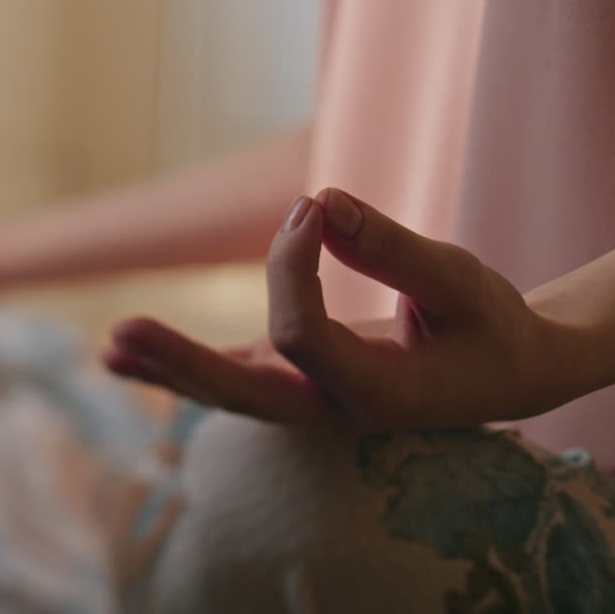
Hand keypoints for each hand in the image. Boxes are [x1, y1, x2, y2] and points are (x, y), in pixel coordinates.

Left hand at [103, 188, 578, 433]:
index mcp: (380, 395)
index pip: (301, 336)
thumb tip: (322, 200)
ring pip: (226, 394)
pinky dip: (179, 366)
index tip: (314, 206)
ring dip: (166, 368)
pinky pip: (230, 381)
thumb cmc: (490, 326)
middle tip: (121, 331)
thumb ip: (393, 248)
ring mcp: (309, 407)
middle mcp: (334, 413)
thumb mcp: (460, 282)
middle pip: (242, 394)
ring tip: (108, 348)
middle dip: (181, 362)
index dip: (292, 264)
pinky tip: (122, 354)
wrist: (506, 375)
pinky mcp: (295, 386)